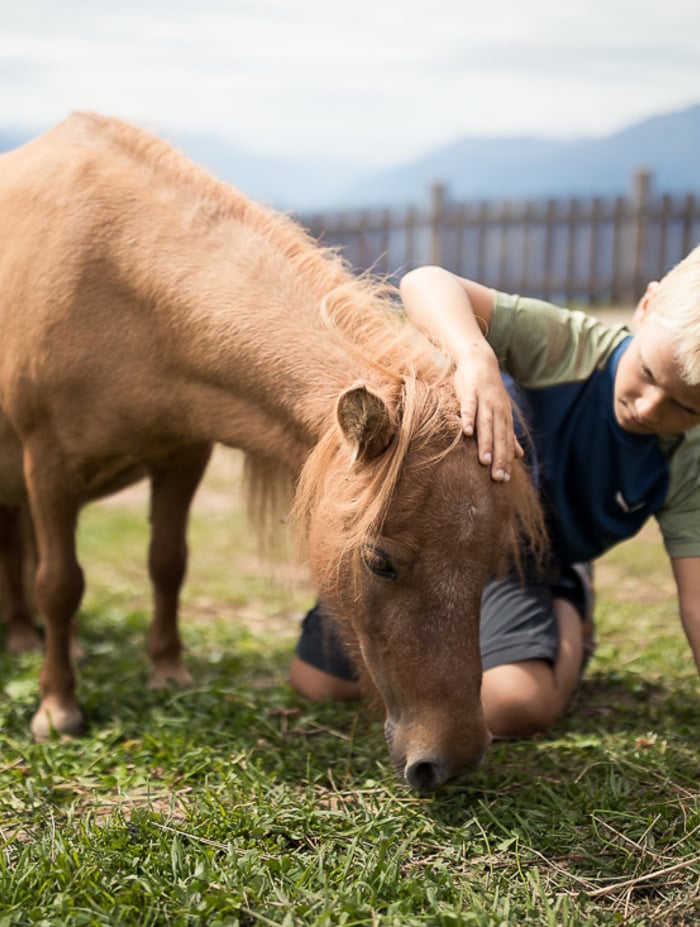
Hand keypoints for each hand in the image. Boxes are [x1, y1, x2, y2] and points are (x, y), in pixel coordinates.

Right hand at [454, 350, 523, 480]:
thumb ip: (508, 434)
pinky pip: (469, 407)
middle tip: (498, 478)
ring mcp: (484, 401)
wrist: (480, 360)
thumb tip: (519, 455)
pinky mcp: (470, 391)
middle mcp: (497, 410)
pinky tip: (465, 432)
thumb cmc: (488, 390)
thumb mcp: (501, 412)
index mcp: (505, 417)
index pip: (507, 443)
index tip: (504, 480)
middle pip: (499, 437)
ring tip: (484, 461)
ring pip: (486, 425)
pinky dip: (468, 418)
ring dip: (486, 443)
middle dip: (499, 458)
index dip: (506, 461)